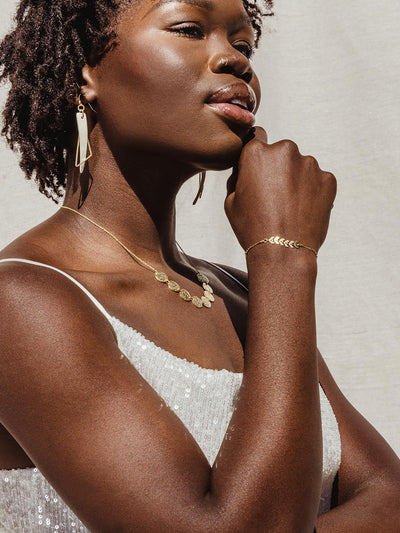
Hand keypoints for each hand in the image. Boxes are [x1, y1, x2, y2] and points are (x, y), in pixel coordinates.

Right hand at [224, 127, 336, 253]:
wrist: (282, 252)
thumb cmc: (252, 228)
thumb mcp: (230, 200)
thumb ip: (239, 176)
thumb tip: (246, 170)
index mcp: (257, 152)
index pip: (257, 139)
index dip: (257, 157)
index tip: (259, 171)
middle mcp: (285, 151)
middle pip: (281, 153)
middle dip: (278, 169)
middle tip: (273, 196)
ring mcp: (310, 164)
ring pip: (301, 167)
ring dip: (296, 180)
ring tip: (289, 208)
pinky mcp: (328, 179)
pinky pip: (318, 180)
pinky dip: (312, 192)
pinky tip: (302, 211)